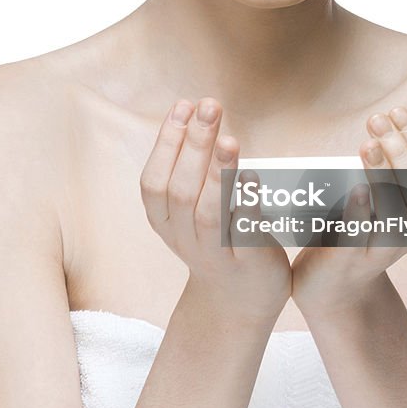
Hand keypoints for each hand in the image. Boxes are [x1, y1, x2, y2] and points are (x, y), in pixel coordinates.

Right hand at [140, 97, 291, 324]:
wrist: (237, 302)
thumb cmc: (217, 240)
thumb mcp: (188, 208)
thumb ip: (189, 168)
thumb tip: (194, 112)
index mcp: (164, 221)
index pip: (153, 180)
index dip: (166, 142)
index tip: (183, 105)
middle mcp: (184, 238)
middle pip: (181, 190)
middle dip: (193, 144)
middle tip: (209, 106)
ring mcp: (215, 253)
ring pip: (208, 213)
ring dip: (217, 173)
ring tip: (229, 139)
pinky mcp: (247, 263)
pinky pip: (242, 233)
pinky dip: (245, 204)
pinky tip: (252, 175)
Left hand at [290, 106, 406, 319]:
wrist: (331, 289)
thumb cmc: (351, 233)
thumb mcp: (375, 201)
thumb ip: (382, 173)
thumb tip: (378, 127)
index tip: (399, 111)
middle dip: (400, 149)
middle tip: (377, 120)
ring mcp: (382, 250)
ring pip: (396, 213)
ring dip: (384, 174)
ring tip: (368, 145)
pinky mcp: (353, 261)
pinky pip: (362, 236)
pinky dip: (361, 211)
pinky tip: (357, 189)